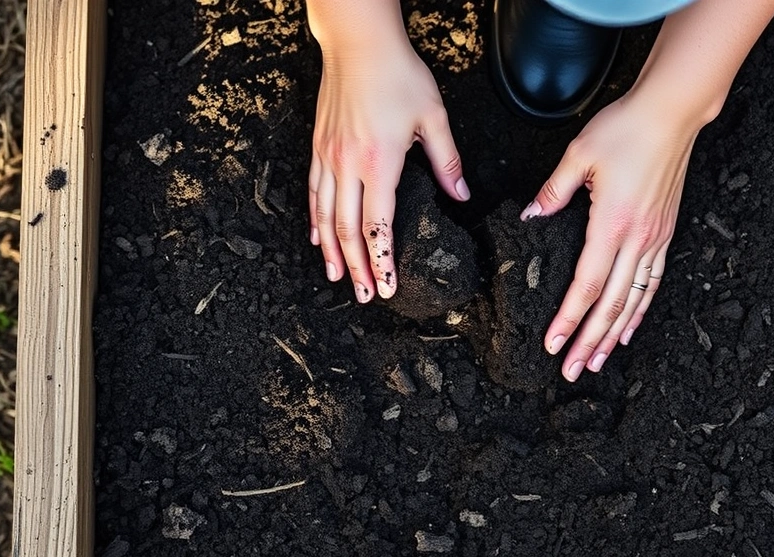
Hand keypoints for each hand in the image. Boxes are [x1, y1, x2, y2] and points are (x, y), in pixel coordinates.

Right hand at [309, 33, 469, 301]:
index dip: (383, 261)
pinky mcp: (319, 147)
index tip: (389, 286)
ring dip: (332, 252)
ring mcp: (329, 157)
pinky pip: (313, 192)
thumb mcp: (434, 116)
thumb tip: (461, 194)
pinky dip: (315, 220)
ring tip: (339, 278)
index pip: (379, 225)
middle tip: (366, 295)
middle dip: (358, 268)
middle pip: (349, 230)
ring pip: (326, 216)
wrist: (358, 43)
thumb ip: (447, 161)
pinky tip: (318, 238)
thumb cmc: (397, 74)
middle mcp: (348, 165)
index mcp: (380, 162)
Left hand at [520, 90, 703, 381]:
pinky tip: (630, 328)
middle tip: (572, 370)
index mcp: (611, 223)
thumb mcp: (578, 154)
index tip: (554, 345)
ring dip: (615, 334)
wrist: (672, 113)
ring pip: (634, 300)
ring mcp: (655, 238)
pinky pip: (652, 282)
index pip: (586, 285)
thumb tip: (531, 215)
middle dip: (590, 341)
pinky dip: (640, 310)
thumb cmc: (625, 128)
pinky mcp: (665, 232)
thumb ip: (553, 191)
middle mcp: (637, 238)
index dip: (569, 319)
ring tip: (598, 361)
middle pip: (611, 304)